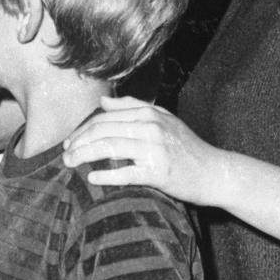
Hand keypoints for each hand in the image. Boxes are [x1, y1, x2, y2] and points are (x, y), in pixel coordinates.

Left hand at [61, 95, 222, 205]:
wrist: (215, 172)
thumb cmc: (186, 147)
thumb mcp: (163, 119)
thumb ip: (133, 107)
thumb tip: (103, 102)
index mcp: (148, 113)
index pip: (104, 118)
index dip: (82, 130)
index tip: (69, 142)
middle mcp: (150, 126)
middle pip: (102, 131)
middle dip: (78, 142)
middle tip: (64, 155)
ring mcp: (154, 149)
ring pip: (108, 147)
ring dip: (84, 155)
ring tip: (70, 164)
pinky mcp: (158, 172)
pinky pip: (126, 173)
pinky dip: (106, 175)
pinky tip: (92, 177)